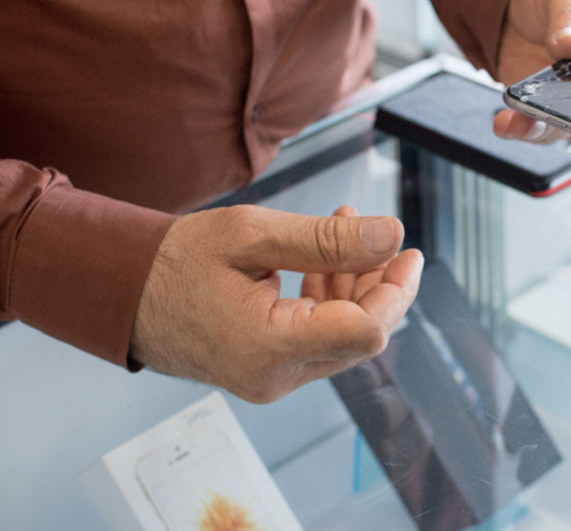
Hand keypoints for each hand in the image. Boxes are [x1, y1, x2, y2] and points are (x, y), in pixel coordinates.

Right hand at [130, 204, 422, 402]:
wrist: (122, 292)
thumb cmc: (176, 261)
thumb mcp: (253, 235)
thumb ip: (327, 239)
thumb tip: (391, 234)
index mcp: (270, 347)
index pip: (367, 331)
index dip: (397, 291)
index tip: (408, 253)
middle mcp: (276, 377)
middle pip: (361, 336)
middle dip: (379, 283)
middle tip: (382, 236)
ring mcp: (272, 381)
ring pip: (343, 338)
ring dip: (355, 286)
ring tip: (347, 228)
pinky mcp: (268, 372)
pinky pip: (318, 340)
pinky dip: (329, 301)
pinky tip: (325, 260)